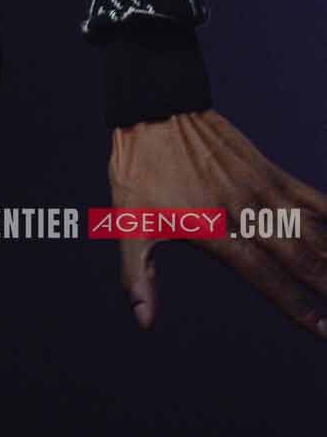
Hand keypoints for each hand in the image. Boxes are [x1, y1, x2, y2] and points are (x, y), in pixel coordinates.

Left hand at [108, 109, 326, 338]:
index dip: (296, 305)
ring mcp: (260, 189)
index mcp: (215, 230)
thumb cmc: (139, 170)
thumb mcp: (130, 222)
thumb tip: (143, 322)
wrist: (154, 107)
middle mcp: (245, 211)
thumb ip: (138, 276)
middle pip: (299, 257)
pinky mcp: (268, 171)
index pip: (266, 277)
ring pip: (310, 230)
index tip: (322, 329)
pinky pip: (309, 197)